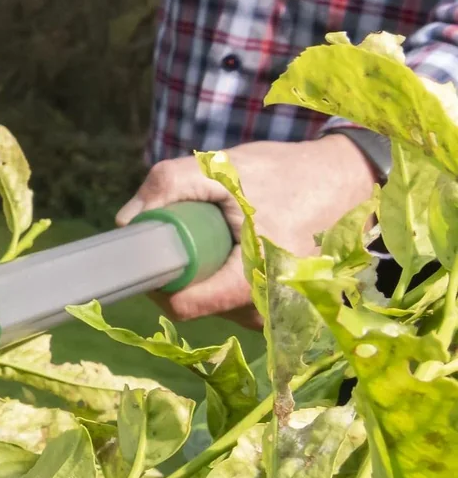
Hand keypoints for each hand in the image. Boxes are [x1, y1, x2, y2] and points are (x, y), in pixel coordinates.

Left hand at [114, 135, 379, 324]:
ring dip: (208, 278)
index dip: (158, 283)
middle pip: (200, 307)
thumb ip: (168, 184)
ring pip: (219, 308)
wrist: (349, 178)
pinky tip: (239, 251)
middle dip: (186, 274)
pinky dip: (230, 280)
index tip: (155, 256)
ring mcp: (284, 312)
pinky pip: (241, 304)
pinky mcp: (291, 308)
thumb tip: (128, 222)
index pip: (185, 306)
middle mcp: (272, 306)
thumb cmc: (286, 172)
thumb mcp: (221, 166)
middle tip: (189, 237)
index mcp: (255, 277)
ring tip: (221, 239)